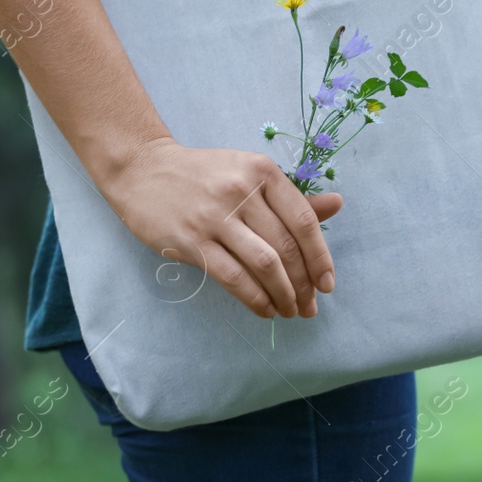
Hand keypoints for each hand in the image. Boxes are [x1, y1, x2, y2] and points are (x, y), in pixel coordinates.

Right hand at [102, 137, 340, 318]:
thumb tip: (337, 205)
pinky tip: (265, 309)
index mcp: (262, 171)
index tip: (328, 284)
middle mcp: (242, 191)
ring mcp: (215, 216)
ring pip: (265, 265)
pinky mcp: (192, 241)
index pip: (304, 220)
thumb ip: (292, 196)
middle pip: (286, 248)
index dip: (320, 257)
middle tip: (309, 306)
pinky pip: (234, 278)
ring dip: (284, 295)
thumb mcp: (250, 174)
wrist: (143, 170)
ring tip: (290, 311)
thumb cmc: (204, 175)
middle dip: (304, 285)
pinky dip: (255, 299)